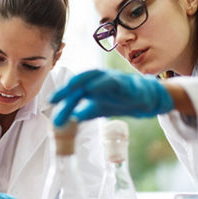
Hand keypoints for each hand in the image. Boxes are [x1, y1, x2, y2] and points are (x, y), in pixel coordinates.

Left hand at [49, 69, 173, 126]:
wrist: (147, 100)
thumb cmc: (121, 100)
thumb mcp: (99, 108)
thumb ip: (84, 113)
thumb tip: (67, 121)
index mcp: (93, 85)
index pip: (75, 89)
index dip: (62, 94)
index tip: (49, 102)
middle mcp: (101, 79)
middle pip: (81, 81)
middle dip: (67, 89)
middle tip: (54, 98)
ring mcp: (114, 80)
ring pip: (96, 76)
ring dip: (82, 81)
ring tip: (70, 87)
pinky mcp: (127, 84)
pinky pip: (114, 82)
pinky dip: (103, 84)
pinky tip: (93, 88)